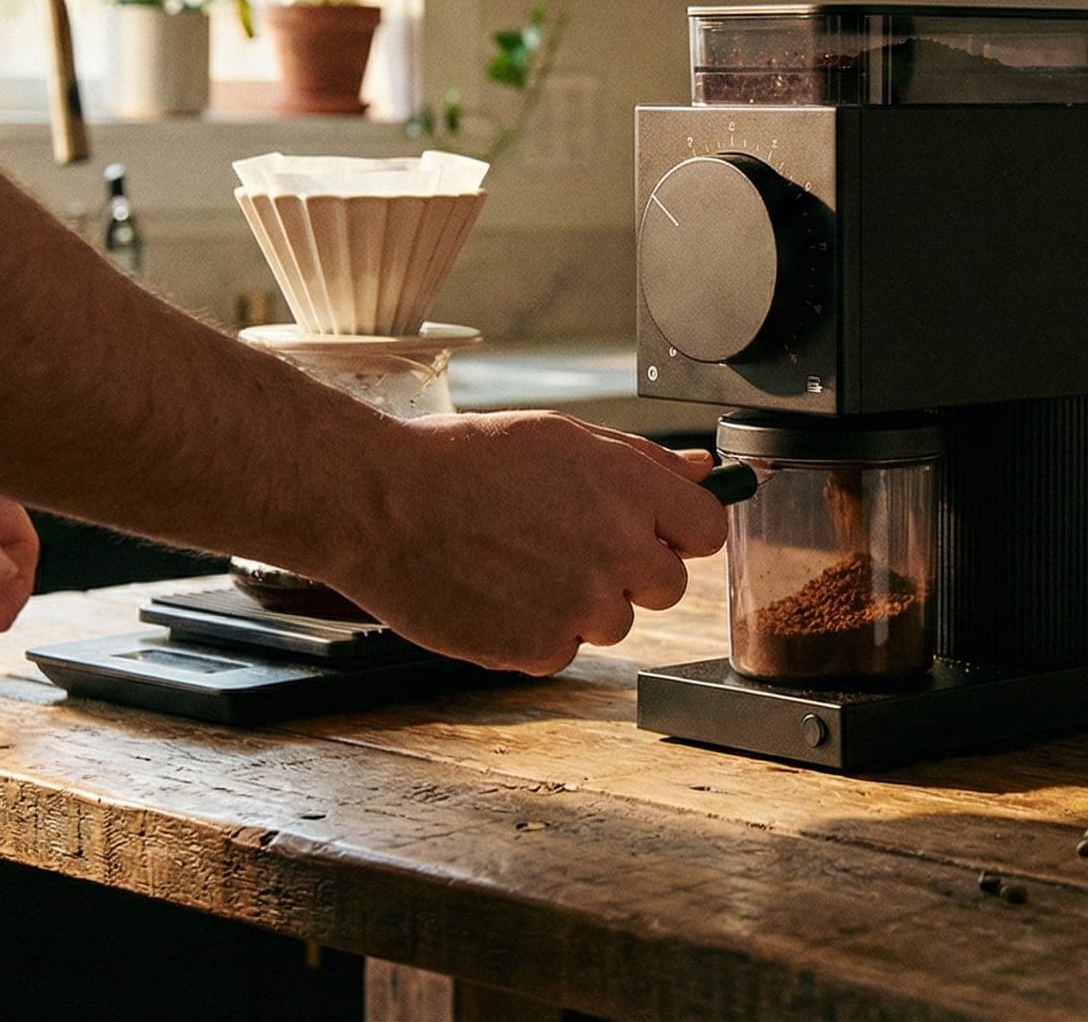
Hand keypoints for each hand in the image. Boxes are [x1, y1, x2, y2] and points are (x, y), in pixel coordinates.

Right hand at [307, 411, 723, 675]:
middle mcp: (617, 552)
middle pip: (669, 586)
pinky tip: (496, 592)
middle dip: (631, 571)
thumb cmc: (461, 461)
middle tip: (568, 544)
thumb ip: (642, 461)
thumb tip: (704, 474)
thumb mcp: (560, 436)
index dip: (678, 531)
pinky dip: (535, 631)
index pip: (707, 530)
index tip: (652, 530)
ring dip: (581, 604)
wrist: (379, 505)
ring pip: (615, 623)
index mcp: (630, 490)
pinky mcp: (538, 650)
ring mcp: (580, 608)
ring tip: (519, 563)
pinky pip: (561, 650)